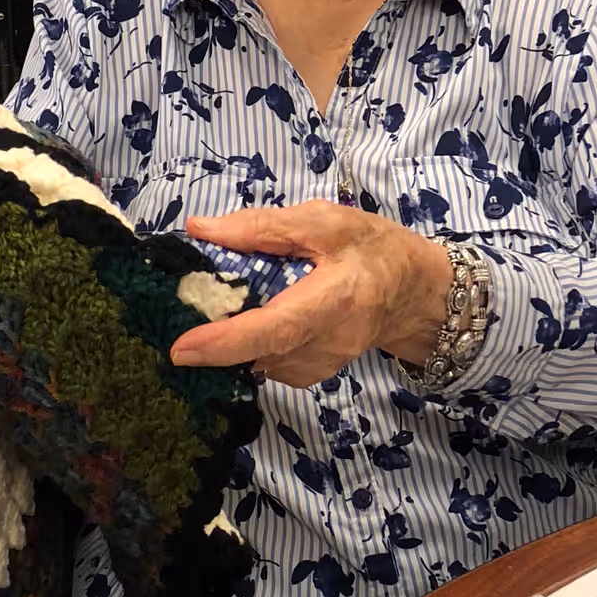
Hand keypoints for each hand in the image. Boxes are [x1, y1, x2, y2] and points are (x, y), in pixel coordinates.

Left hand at [171, 206, 452, 388]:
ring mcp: (320, 366)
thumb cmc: (373, 249)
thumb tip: (200, 229)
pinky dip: (252, 342)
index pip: (277, 328)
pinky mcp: (312, 375)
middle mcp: (328, 343)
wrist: (414, 294)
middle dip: (214, 336)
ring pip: (257, 358)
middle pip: (258, 351)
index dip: (228, 341)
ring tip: (238, 300)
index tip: (182, 348)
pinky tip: (261, 315)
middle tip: (187, 310)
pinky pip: (266, 362)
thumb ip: (262, 226)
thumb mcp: (324, 221)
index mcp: (336, 299)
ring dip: (235, 334)